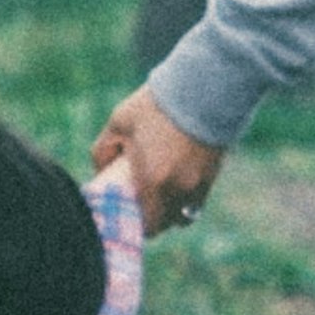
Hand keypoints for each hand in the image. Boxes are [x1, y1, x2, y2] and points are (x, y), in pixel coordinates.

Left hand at [95, 87, 225, 234]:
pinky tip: (177, 183)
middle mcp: (178, 189)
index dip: (137, 226)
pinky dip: (187, 198)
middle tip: (140, 207)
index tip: (127, 217)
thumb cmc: (156, 105)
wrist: (203, 88)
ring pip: (185, 213)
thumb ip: (104, 150)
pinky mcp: (213, 173)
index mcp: (152, 180)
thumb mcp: (119, 122)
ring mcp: (199, 183)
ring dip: (172, 212)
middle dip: (154, 221)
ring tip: (160, 198)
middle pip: (166, 223)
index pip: (147, 225)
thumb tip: (101, 170)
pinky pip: (198, 198)